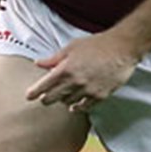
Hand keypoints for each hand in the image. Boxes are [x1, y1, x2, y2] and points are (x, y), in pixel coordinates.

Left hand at [25, 32, 141, 112]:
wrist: (122, 48)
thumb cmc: (97, 44)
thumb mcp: (72, 47)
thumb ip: (54, 58)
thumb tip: (38, 63)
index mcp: (66, 69)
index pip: (44, 85)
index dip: (34, 92)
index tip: (29, 96)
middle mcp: (75, 82)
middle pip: (53, 98)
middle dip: (46, 98)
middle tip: (44, 98)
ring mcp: (88, 90)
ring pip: (68, 103)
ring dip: (63, 100)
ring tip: (62, 97)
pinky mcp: (100, 96)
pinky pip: (84, 106)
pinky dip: (78, 107)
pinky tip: (75, 106)